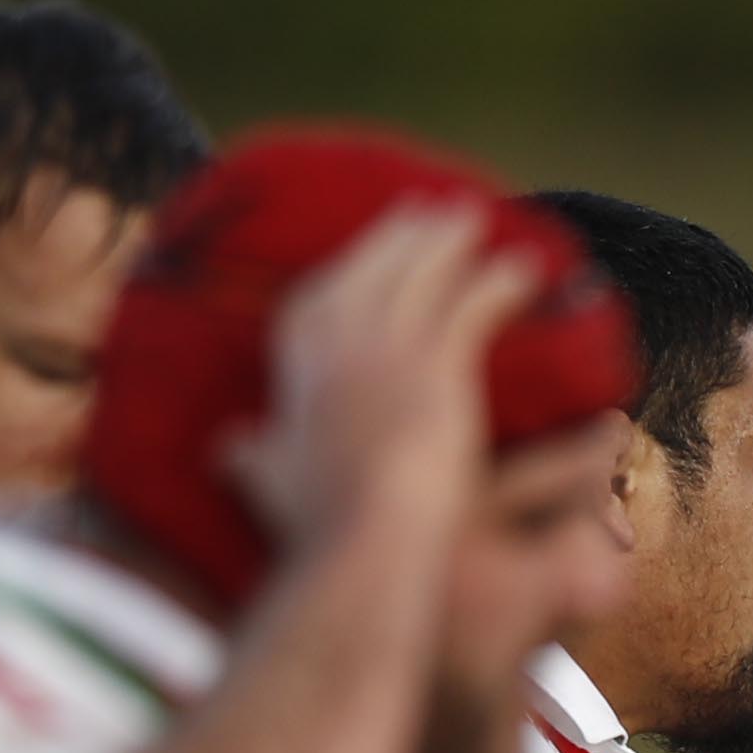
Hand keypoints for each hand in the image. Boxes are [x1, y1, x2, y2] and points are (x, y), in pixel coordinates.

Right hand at [221, 200, 534, 572]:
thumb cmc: (318, 524)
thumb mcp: (270, 482)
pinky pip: (473, 306)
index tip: (369, 247)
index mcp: (296, 365)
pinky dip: (499, 282)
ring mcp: (387, 349)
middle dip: (401, 235)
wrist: (361, 543)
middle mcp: (337, 343)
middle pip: (373, 269)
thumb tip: (227, 445)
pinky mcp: (438, 367)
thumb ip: (251, 457)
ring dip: (449, 241)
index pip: (319, 296)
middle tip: (428, 209)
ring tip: (473, 217)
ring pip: (423, 275)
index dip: (348, 267)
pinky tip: (525, 269)